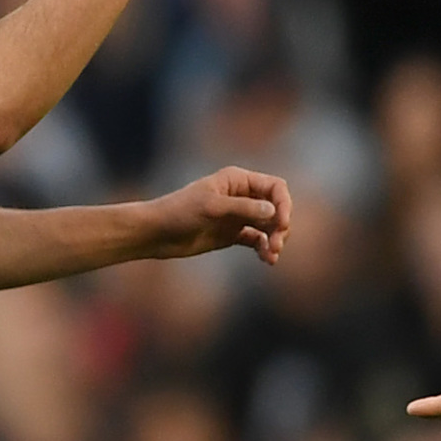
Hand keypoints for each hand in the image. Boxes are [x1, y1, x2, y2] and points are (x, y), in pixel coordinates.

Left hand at [140, 167, 292, 267]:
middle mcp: (241, 196)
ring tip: (271, 256)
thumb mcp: (212, 208)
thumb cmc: (179, 212)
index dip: (284, 204)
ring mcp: (237, 215)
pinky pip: (257, 240)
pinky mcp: (232, 234)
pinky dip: (264, 248)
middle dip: (280, 226)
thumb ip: (243, 209)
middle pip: (276, 208)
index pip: (275, 187)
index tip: (283, 224)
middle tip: (276, 244)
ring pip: (269, 226)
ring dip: (275, 240)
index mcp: (237, 180)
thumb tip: (274, 212)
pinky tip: (266, 259)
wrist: (156, 233)